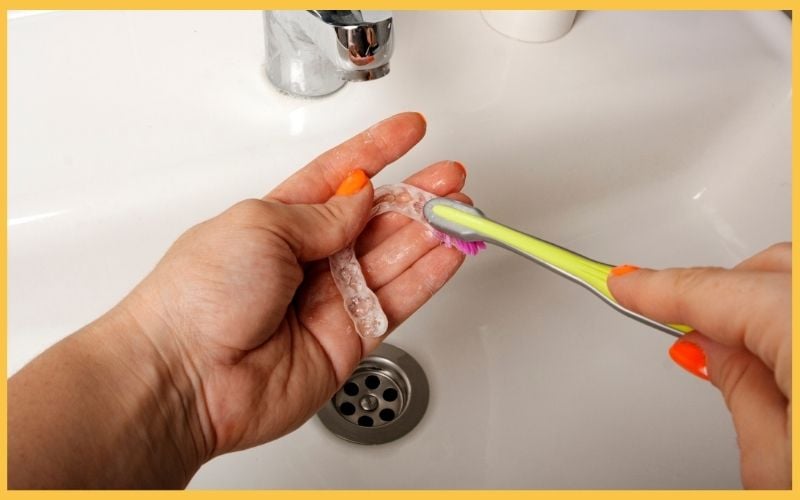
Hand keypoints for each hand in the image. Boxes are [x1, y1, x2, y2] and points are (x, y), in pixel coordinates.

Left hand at [125, 112, 469, 455]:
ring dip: (430, 232)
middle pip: (375, 218)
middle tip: (451, 178)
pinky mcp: (348, 339)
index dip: (377, 150)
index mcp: (278, 222)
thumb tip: (359, 197)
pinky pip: (398, 300)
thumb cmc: (198, 296)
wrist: (185, 376)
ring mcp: (329, 299)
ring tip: (463, 211)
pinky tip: (449, 252)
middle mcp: (307, 259)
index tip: (410, 130)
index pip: (339, 176)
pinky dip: (428, 275)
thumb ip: (321, 213)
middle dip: (416, 194)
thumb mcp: (260, 225)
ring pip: (393, 257)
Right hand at [607, 243, 790, 488]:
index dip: (656, 288)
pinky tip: (782, 351)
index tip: (620, 282)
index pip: (712, 292)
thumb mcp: (775, 466)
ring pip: (796, 278)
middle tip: (681, 331)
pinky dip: (790, 318)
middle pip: (766, 269)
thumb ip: (738, 390)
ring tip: (739, 355)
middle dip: (719, 292)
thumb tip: (709, 349)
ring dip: (762, 304)